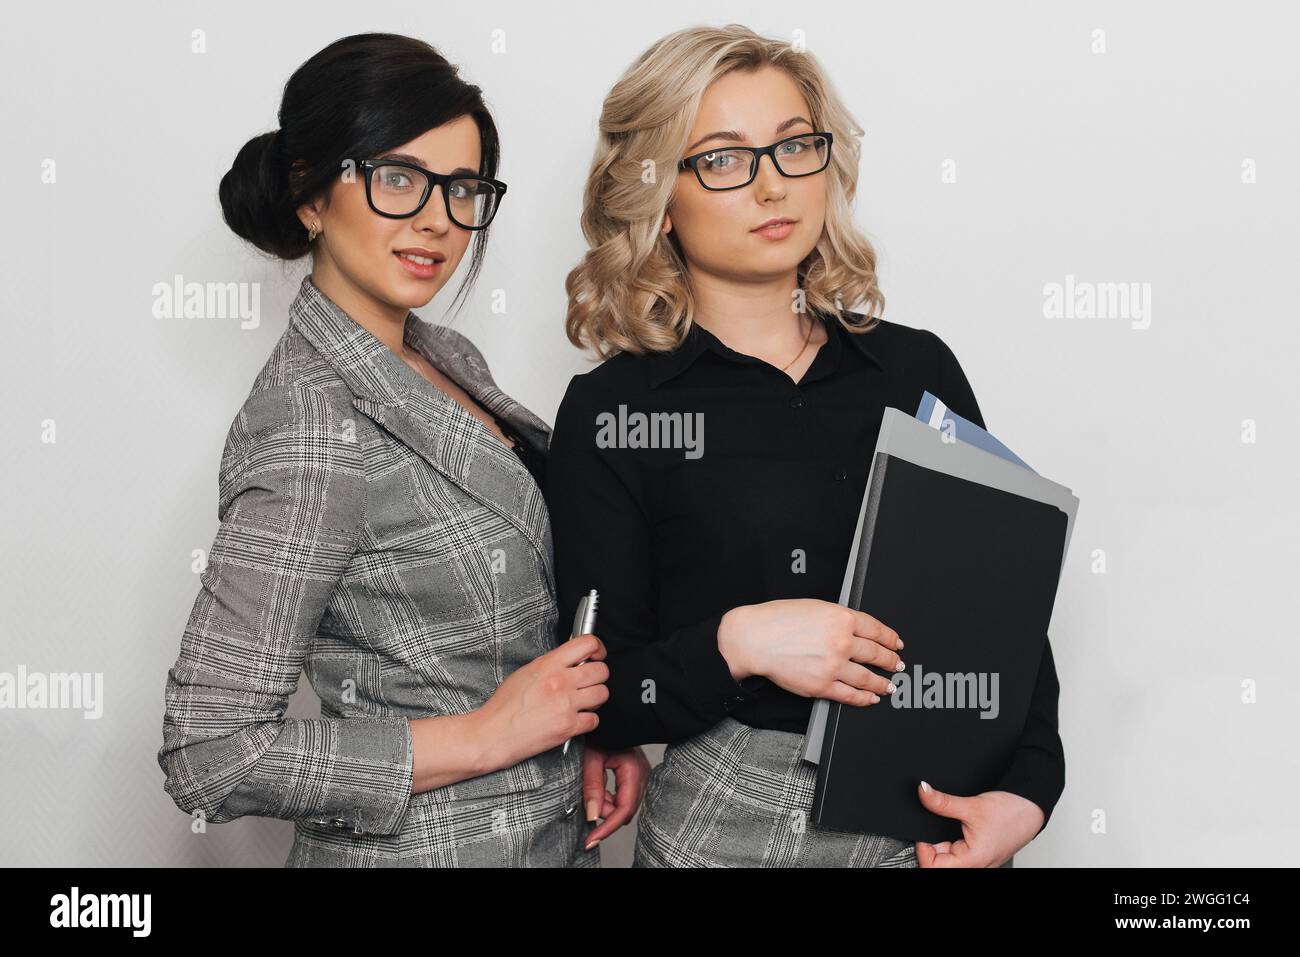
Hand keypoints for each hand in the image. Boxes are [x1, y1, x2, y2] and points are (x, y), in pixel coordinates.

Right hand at [473, 634, 608, 770]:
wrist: (492, 735)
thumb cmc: (505, 706)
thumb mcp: (526, 672)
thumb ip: (552, 663)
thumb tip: (574, 659)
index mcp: (548, 664)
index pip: (588, 644)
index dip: (598, 649)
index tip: (596, 655)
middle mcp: (560, 682)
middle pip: (602, 671)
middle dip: (597, 677)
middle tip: (586, 683)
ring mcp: (566, 704)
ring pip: (602, 694)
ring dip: (594, 699)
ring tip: (580, 702)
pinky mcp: (568, 727)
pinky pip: (595, 719)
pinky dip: (587, 721)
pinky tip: (573, 720)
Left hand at [579, 744, 650, 850]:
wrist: (611, 721)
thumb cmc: (601, 734)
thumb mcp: (591, 759)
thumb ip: (592, 788)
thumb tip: (592, 815)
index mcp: (632, 769)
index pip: (623, 809)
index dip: (607, 827)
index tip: (592, 839)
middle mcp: (642, 775)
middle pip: (625, 810)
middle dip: (605, 814)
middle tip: (587, 807)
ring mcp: (641, 777)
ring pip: (624, 806)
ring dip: (607, 806)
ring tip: (593, 790)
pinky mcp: (636, 778)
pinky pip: (624, 798)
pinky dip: (610, 799)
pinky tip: (601, 789)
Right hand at [717, 599, 903, 705]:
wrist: (754, 639)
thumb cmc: (776, 620)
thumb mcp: (814, 607)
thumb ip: (837, 618)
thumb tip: (854, 629)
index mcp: (841, 618)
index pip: (876, 630)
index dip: (890, 638)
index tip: (896, 643)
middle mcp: (842, 641)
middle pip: (876, 654)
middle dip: (890, 661)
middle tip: (897, 664)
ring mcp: (834, 665)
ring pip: (868, 678)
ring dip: (882, 683)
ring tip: (890, 685)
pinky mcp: (822, 686)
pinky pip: (850, 695)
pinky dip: (864, 698)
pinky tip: (871, 698)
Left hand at [913, 782, 1044, 866]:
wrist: (1032, 808)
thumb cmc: (1011, 813)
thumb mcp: (972, 805)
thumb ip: (943, 802)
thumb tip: (923, 792)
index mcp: (973, 861)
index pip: (933, 867)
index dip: (923, 849)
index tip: (923, 833)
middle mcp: (976, 866)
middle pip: (940, 862)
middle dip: (934, 843)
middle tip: (941, 824)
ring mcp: (979, 862)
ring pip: (949, 856)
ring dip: (945, 840)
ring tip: (956, 824)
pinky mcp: (980, 855)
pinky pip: (959, 852)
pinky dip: (954, 839)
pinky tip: (962, 827)